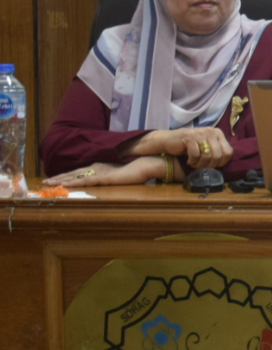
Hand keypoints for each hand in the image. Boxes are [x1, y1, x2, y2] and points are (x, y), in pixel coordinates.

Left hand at [44, 157, 166, 187]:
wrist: (147, 164)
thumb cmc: (138, 168)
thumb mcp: (121, 173)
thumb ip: (112, 175)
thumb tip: (107, 180)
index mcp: (100, 167)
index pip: (80, 172)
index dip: (67, 175)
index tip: (55, 179)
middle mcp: (96, 168)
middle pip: (74, 174)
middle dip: (59, 177)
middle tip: (45, 182)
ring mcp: (99, 172)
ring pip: (76, 177)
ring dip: (61, 180)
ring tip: (49, 184)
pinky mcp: (104, 177)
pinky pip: (86, 181)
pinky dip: (74, 183)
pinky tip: (65, 185)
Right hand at [124, 127, 233, 168]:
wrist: (169, 141)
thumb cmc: (189, 146)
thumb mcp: (206, 147)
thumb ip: (216, 151)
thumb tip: (227, 163)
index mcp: (218, 133)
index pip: (228, 152)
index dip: (221, 163)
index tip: (212, 166)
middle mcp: (211, 131)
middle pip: (218, 155)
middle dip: (210, 165)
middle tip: (201, 167)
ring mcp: (200, 133)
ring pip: (208, 156)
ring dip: (200, 165)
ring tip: (195, 164)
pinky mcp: (189, 137)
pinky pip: (196, 154)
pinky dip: (193, 161)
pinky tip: (189, 161)